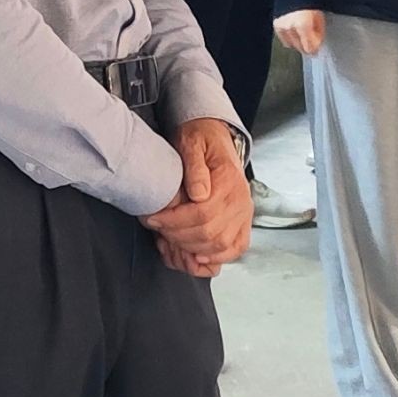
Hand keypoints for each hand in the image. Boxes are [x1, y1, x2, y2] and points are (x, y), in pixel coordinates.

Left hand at [149, 116, 250, 277]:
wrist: (215, 138)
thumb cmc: (201, 141)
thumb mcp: (192, 143)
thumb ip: (195, 167)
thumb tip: (199, 193)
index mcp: (230, 182)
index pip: (202, 214)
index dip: (174, 222)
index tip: (153, 219)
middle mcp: (241, 201)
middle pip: (209, 234)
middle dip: (178, 236)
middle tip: (158, 229)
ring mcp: (244, 214)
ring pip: (219, 246)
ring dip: (191, 248)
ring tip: (170, 240)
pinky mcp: (242, 223)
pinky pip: (235, 248)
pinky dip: (216, 258)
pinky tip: (196, 256)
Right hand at [272, 8, 326, 56]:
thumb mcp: (320, 16)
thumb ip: (319, 32)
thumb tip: (317, 43)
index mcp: (303, 24)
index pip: (309, 48)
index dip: (315, 48)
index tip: (318, 46)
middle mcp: (290, 27)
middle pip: (300, 48)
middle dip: (307, 45)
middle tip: (312, 37)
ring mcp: (282, 26)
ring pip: (291, 45)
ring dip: (298, 42)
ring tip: (303, 33)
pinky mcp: (276, 25)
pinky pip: (284, 39)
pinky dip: (290, 38)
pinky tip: (295, 31)